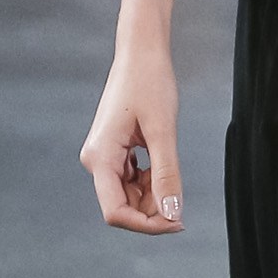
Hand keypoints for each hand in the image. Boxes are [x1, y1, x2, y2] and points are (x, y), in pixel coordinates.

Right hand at [81, 48, 184, 232]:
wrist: (141, 53)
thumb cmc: (151, 83)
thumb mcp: (163, 131)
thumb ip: (166, 174)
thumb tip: (172, 214)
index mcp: (100, 157)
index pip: (116, 212)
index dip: (146, 224)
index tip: (178, 222)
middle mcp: (95, 160)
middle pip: (122, 206)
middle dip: (152, 210)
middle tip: (183, 202)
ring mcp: (102, 156)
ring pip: (127, 195)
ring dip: (152, 196)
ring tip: (172, 173)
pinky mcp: (113, 151)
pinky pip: (130, 180)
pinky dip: (150, 181)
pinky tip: (163, 165)